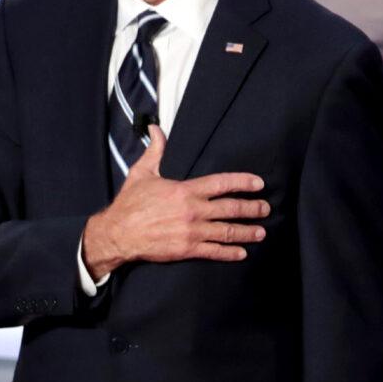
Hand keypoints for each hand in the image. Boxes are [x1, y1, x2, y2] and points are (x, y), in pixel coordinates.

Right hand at [82, 126, 269, 279]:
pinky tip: (242, 252)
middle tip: (266, 208)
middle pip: (231, 208)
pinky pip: (213, 251)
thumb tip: (156, 129)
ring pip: (227, 231)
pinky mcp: (186, 249)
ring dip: (247, 232)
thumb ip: (155, 151)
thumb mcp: (142, 173)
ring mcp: (191, 231)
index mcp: (185, 190)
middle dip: (252, 208)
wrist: (116, 234)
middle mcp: (192, 210)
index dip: (243, 182)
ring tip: (261, 232)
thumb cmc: (129, 204)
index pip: (222, 183)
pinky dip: (230, 252)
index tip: (259, 184)